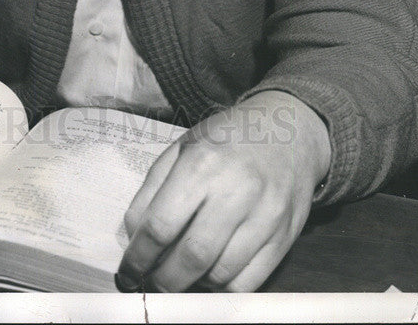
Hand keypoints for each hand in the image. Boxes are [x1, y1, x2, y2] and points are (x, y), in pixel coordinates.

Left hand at [117, 90, 330, 292]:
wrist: (289, 130)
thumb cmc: (228, 138)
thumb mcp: (183, 146)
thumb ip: (153, 187)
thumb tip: (135, 235)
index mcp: (202, 164)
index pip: (161, 225)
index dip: (139, 256)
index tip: (128, 270)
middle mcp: (236, 191)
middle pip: (191, 257)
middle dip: (164, 280)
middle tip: (152, 282)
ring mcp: (265, 216)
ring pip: (220, 274)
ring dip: (193, 284)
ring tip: (181, 274)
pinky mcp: (286, 236)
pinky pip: (249, 281)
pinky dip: (224, 287)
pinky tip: (211, 274)